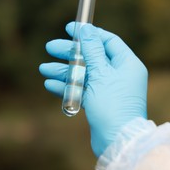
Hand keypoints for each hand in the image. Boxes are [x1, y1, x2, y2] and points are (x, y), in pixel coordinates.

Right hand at [39, 22, 147, 156]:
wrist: (117, 141)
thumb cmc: (112, 104)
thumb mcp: (101, 73)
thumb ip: (91, 50)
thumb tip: (86, 29)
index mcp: (126, 63)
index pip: (106, 40)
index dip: (88, 33)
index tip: (70, 28)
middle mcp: (118, 74)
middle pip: (90, 56)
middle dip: (69, 52)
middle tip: (50, 47)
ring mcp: (108, 89)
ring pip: (83, 74)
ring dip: (63, 70)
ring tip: (43, 68)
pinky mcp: (98, 102)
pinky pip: (81, 89)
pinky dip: (66, 86)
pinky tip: (50, 84)